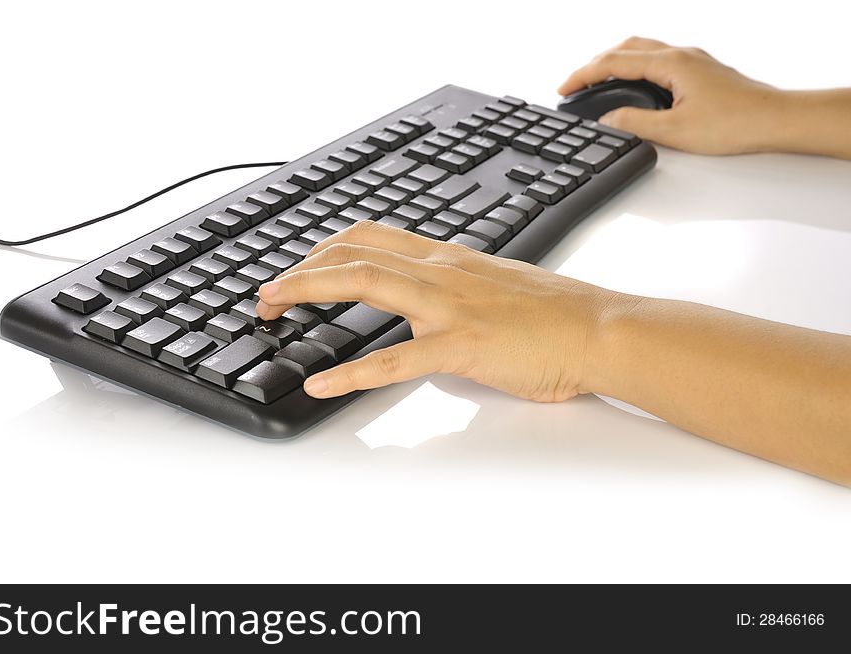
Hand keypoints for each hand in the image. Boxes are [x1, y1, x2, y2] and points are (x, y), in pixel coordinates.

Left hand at [256, 221, 618, 400]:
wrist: (600, 330)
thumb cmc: (554, 315)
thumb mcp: (494, 287)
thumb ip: (452, 290)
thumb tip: (420, 308)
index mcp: (448, 259)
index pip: (371, 236)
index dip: (323, 249)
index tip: (297, 268)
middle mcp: (442, 271)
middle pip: (354, 251)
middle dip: (299, 268)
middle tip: (266, 294)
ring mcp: (451, 305)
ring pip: (365, 283)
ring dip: (307, 293)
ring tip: (269, 312)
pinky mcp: (463, 345)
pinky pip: (397, 358)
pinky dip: (352, 374)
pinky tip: (323, 386)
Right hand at [558, 36, 786, 154]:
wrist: (776, 121)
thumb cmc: (736, 123)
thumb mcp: (675, 131)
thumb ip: (634, 124)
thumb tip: (607, 121)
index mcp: (671, 63)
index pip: (613, 62)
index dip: (583, 75)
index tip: (563, 88)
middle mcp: (681, 55)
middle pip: (625, 48)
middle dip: (595, 64)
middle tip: (575, 84)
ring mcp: (692, 61)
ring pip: (642, 51)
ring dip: (615, 62)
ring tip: (597, 83)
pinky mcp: (701, 72)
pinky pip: (658, 60)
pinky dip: (635, 68)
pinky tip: (633, 86)